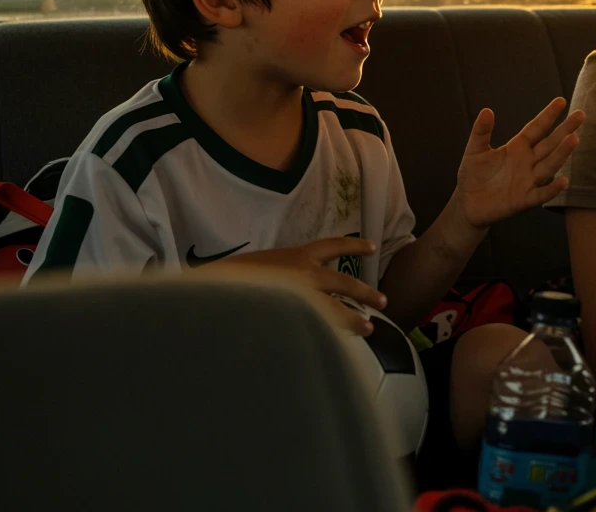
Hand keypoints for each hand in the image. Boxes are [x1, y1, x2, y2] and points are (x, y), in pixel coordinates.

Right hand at [209, 236, 385, 334]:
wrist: (213, 291)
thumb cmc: (230, 279)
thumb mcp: (262, 268)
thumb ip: (282, 276)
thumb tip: (290, 289)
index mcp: (296, 256)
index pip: (332, 245)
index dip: (353, 246)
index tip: (372, 247)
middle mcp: (304, 273)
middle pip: (344, 282)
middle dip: (365, 292)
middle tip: (383, 301)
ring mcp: (301, 296)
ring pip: (336, 309)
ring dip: (353, 320)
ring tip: (368, 329)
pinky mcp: (294, 318)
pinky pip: (318, 329)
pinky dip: (327, 339)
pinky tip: (337, 349)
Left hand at [456, 98, 585, 228]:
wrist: (468, 203)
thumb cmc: (473, 175)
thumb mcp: (475, 150)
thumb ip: (481, 132)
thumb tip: (487, 110)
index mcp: (517, 147)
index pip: (537, 128)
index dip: (548, 115)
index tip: (561, 101)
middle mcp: (527, 162)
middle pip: (550, 143)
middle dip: (565, 129)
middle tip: (580, 115)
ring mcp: (528, 181)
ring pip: (549, 165)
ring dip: (562, 153)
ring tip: (573, 139)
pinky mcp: (524, 200)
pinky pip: (541, 194)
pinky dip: (552, 189)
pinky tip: (563, 181)